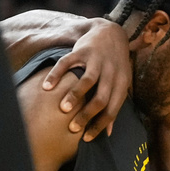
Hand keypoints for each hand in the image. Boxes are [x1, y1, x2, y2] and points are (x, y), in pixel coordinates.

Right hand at [42, 18, 130, 140]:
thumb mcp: (121, 84)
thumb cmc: (115, 65)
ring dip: (74, 96)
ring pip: (87, 81)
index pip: (113, 109)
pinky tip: (47, 87)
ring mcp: (97, 60)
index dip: (100, 125)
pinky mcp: (82, 49)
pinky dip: (56, 75)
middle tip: (73, 128)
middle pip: (101, 98)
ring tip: (63, 109)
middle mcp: (111, 72)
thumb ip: (114, 106)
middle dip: (86, 115)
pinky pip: (67, 63)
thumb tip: (109, 133)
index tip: (86, 138)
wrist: (110, 33)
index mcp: (122, 84)